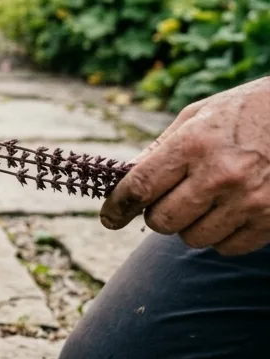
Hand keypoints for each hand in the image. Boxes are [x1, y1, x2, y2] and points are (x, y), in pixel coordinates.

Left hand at [102, 78, 269, 255]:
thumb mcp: (197, 115)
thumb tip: (125, 180)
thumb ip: (160, 148)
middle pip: (163, 221)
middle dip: (157, 216)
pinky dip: (222, 236)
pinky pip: (228, 247)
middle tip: (167, 202)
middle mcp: (220, 175)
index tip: (109, 217)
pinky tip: (229, 212)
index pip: (140, 188)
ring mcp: (249, 200)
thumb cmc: (244, 111)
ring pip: (194, 238)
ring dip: (191, 226)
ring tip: (205, 202)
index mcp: (194, 144)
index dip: (117, 207)